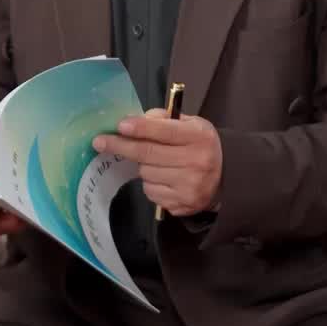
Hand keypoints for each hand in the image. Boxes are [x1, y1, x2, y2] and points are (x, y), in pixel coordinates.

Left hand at [94, 111, 222, 218]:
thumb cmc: (201, 145)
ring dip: (142, 166)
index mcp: (198, 137)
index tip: (120, 125)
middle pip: (148, 154)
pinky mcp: (181, 205)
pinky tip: (163, 177)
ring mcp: (189, 186)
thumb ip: (163, 120)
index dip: (140, 128)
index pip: (164, 132)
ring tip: (156, 162)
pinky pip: (150, 191)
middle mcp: (196, 162)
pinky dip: (150, 183)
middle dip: (121, 146)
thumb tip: (133, 122)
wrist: (227, 178)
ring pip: (146, 174)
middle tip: (99, 141)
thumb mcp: (191, 125)